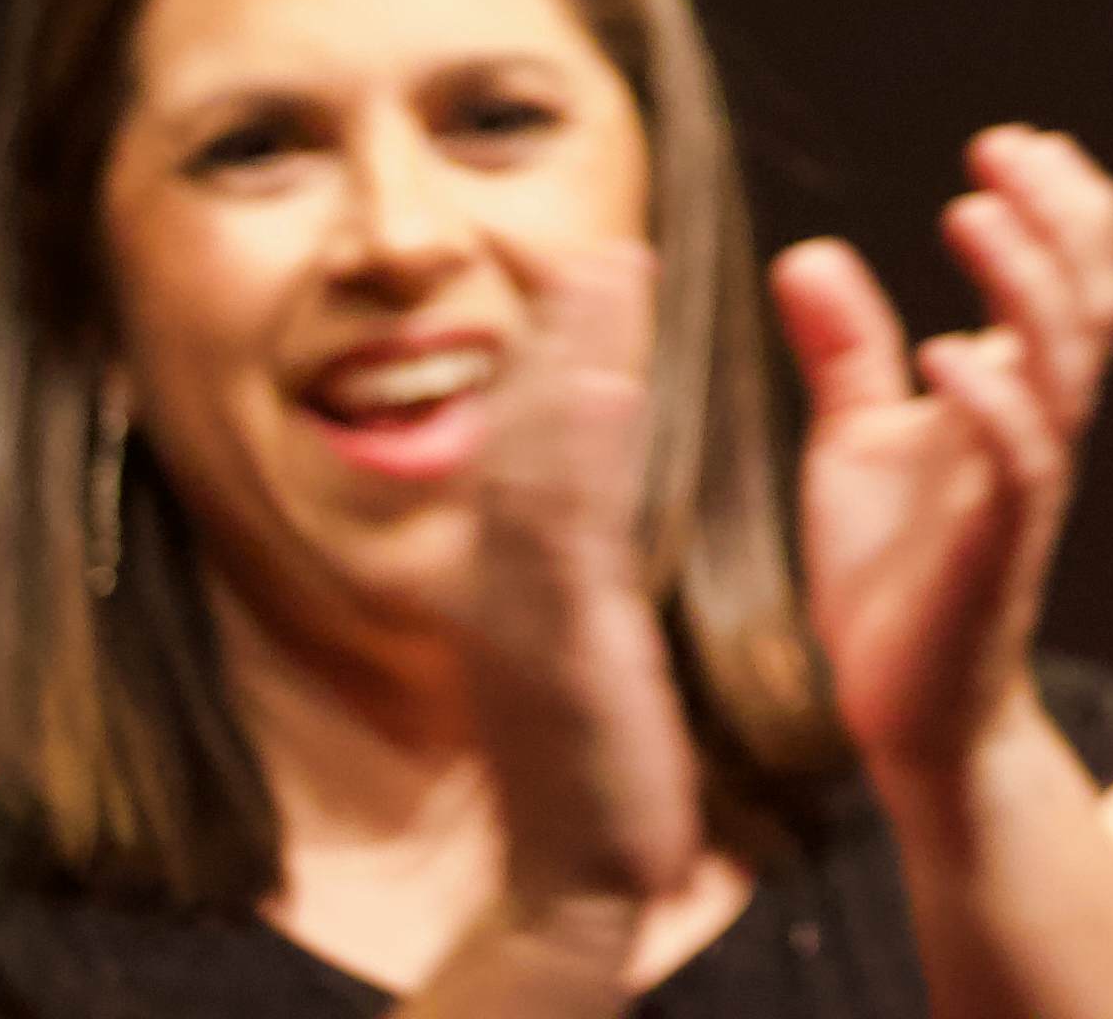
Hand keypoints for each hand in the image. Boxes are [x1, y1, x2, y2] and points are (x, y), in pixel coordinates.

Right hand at [469, 241, 711, 924]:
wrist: (581, 881)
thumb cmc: (589, 763)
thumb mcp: (570, 641)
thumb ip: (566, 562)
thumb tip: (570, 497)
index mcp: (513, 574)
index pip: (524, 436)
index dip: (550, 346)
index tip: (579, 259)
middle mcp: (504, 579)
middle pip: (519, 427)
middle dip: (555, 327)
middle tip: (592, 232)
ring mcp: (523, 611)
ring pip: (537, 460)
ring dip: (571, 358)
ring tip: (608, 266)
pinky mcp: (562, 649)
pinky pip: (566, 538)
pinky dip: (581, 455)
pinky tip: (606, 386)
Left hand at [773, 128, 1112, 791]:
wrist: (906, 711)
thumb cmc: (894, 574)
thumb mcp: (856, 441)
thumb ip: (846, 350)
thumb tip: (805, 249)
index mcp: (1017, 396)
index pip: (1077, 279)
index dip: (1062, 206)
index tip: (1013, 141)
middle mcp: (1039, 429)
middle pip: (1092, 301)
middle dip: (1060, 216)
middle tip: (1002, 151)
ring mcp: (1026, 487)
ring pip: (1065, 366)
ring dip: (1026, 283)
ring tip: (971, 213)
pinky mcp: (996, 550)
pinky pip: (1020, 465)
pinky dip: (993, 402)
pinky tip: (946, 352)